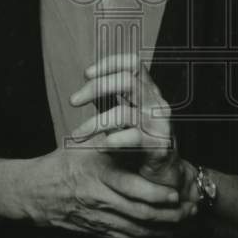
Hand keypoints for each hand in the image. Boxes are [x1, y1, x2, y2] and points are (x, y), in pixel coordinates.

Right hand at [24, 147, 196, 237]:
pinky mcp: (96, 231)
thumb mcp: (83, 143)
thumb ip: (110, 135)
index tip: (175, 193)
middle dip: (168, 216)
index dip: (157, 194)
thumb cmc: (61, 163)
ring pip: (136, 231)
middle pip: (140, 215)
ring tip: (181, 223)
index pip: (133, 190)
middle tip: (188, 211)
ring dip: (162, 230)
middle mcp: (99, 201)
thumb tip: (136, 124)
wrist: (33, 193)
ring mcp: (98, 219)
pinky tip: (160, 234)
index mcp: (98, 176)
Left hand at [69, 52, 182, 188]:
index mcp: (149, 92)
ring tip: (77, 135)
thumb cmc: (140, 142)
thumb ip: (109, 99)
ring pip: (124, 113)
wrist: (164, 174)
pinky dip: (113, 141)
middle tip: (73, 101)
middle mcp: (156, 104)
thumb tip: (87, 83)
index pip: (133, 64)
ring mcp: (160, 125)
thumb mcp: (122, 116)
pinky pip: (134, 139)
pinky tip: (101, 147)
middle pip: (127, 81)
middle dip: (96, 88)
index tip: (87, 74)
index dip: (110, 63)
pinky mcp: (160, 147)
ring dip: (94, 123)